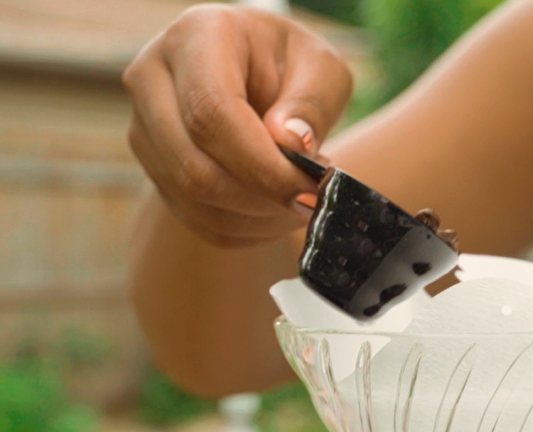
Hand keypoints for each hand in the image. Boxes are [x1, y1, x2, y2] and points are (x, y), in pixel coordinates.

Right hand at [122, 4, 352, 246]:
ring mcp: (145, 127)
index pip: (212, 113)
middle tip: (313, 200)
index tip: (309, 189)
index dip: (262, 165)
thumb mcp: (321, 68)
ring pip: (193, 200)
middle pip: (194, 167)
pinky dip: (246, 228)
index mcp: (197, 37)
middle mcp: (153, 78)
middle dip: (261, 199)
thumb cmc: (292, 65)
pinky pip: (198, 219)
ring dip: (258, 217)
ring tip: (301, 196)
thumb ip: (312, 103)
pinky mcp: (153, 167)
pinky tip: (277, 207)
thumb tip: (290, 143)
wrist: (257, 72)